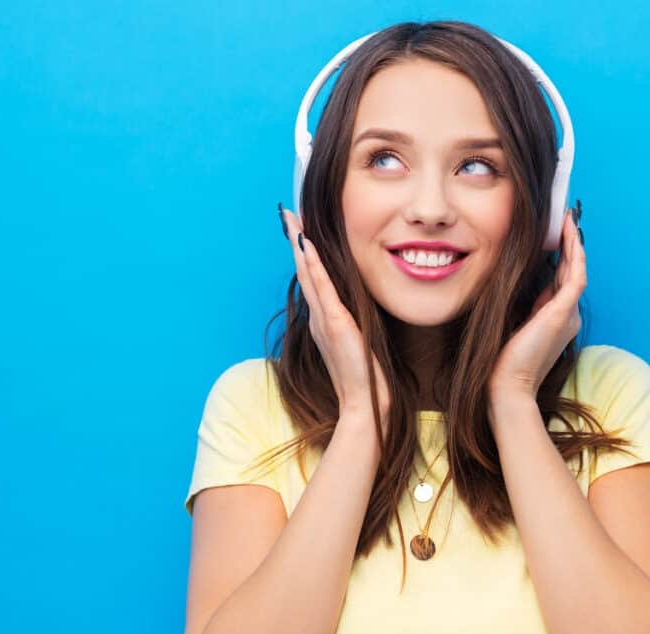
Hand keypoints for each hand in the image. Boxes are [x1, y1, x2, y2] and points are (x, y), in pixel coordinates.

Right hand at [279, 205, 390, 419]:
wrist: (363, 403)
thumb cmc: (363, 378)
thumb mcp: (355, 343)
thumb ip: (351, 326)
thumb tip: (353, 313)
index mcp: (324, 320)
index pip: (312, 279)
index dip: (305, 254)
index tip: (299, 230)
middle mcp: (319, 317)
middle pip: (305, 271)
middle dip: (296, 241)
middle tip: (287, 214)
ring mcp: (324, 319)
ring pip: (309, 275)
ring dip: (300, 246)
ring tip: (292, 220)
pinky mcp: (335, 323)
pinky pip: (323, 289)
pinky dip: (314, 266)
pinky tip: (308, 246)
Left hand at [488, 207, 585, 400]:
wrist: (508, 386)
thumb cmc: (504, 360)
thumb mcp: (514, 324)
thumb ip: (524, 305)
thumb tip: (522, 281)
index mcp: (557, 319)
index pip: (563, 279)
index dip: (562, 254)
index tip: (555, 232)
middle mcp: (568, 315)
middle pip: (572, 271)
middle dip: (570, 243)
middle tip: (566, 217)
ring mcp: (568, 313)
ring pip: (576, 269)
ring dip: (574, 242)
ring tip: (569, 218)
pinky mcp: (564, 312)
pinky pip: (576, 274)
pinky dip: (575, 252)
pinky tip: (569, 232)